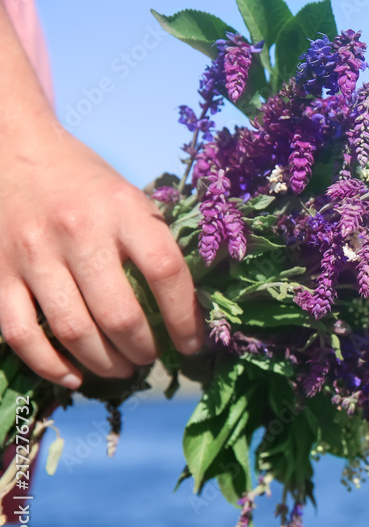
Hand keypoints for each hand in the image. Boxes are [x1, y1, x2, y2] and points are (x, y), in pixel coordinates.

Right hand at [0, 122, 203, 387]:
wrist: (14, 150)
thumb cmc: (85, 182)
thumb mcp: (131, 198)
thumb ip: (154, 244)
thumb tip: (191, 308)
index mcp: (123, 210)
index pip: (166, 273)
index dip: (185, 318)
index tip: (192, 344)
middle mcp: (78, 232)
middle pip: (120, 314)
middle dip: (143, 350)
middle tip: (151, 358)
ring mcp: (33, 254)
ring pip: (75, 331)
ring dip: (105, 363)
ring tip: (122, 369)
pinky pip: (22, 335)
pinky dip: (50, 366)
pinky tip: (74, 376)